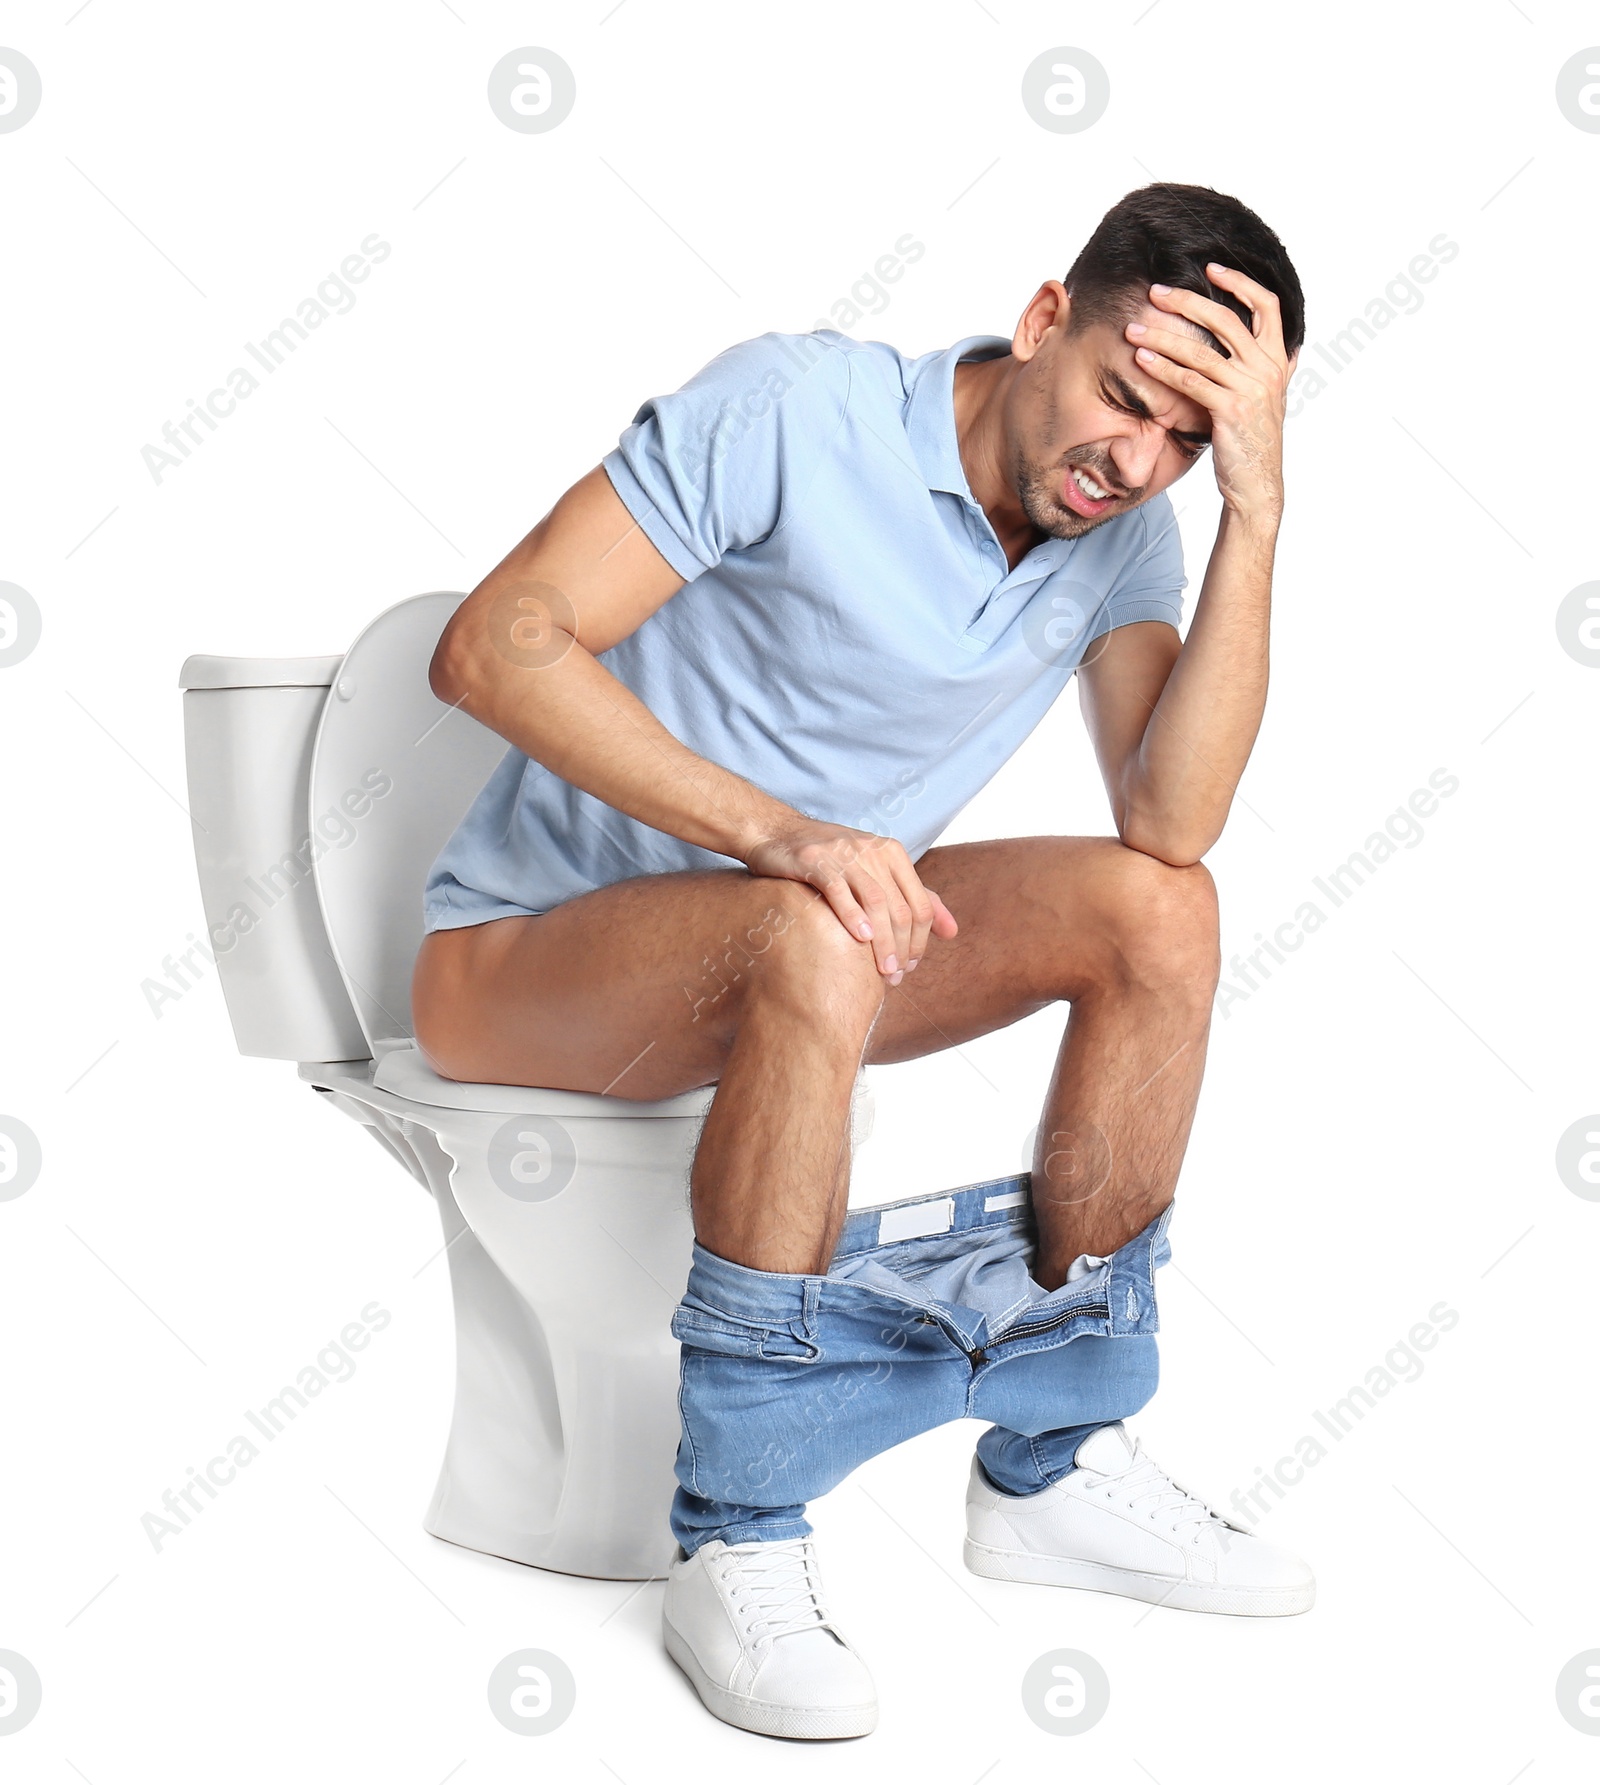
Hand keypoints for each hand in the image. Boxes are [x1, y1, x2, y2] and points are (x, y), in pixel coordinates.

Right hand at [742, 820, 957, 982]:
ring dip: (883, 941)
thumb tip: (952, 932)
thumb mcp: (876, 871)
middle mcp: (873, 851)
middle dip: (903, 947)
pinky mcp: (814, 860)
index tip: (909, 967)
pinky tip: (860, 939)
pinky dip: (852, 915)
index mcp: (893, 853)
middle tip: (894, 977)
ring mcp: (844, 853)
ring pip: (875, 902)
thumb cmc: (829, 857)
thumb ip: (915, 898)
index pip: (921, 903)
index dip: (920, 940)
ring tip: (882, 970)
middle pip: (900, 907)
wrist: (776, 831)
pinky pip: (839, 889)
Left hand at [1126, 264, 1298, 524]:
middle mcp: (1269, 369)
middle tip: (1156, 292)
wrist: (1256, 485)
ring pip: (1202, 350)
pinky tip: (1141, 360)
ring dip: (1163, 336)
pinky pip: (1190, 381)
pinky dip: (1163, 368)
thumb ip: (1274, 371)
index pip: (1268, 305)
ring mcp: (1251, 389)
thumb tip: (1289, 351)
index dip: (1241, 282)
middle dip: (1188, 301)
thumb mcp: (1269, 400)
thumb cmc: (1253, 442)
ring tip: (1134, 328)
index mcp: (1279, 360)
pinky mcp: (1230, 410)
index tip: (1211, 269)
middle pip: (1228, 319)